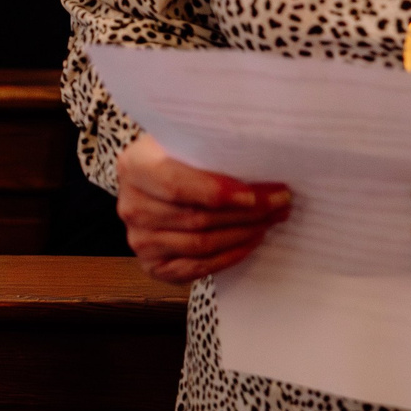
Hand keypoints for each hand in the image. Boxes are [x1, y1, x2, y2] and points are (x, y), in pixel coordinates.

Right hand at [116, 134, 291, 283]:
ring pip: (201, 243)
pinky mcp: (153, 265)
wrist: (154, 185)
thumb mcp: (182, 144)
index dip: (216, 192)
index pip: (175, 184)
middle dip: (245, 213)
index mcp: (134, 166)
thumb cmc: (175, 159)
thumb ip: (209, 151)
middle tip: (279, 203)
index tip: (254, 195)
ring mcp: (140, 240)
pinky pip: (198, 266)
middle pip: (195, 217)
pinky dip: (230, 255)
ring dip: (244, 233)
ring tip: (270, 219)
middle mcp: (131, 206)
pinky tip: (251, 240)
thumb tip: (261, 160)